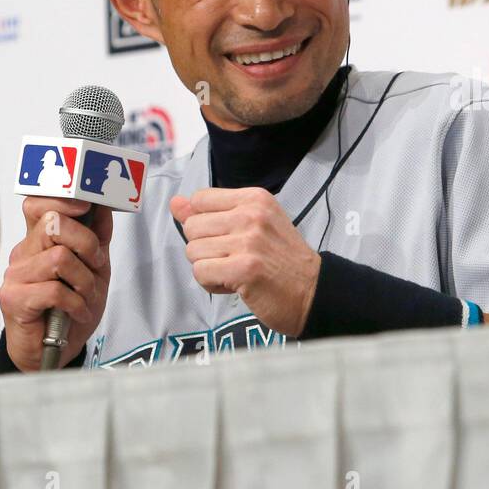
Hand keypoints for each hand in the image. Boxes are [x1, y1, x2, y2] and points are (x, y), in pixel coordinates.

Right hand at [0, 197, 112, 370]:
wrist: (54, 349)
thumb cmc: (71, 307)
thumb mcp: (95, 269)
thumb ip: (98, 239)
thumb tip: (103, 208)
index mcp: (40, 241)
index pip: (38, 205)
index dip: (62, 201)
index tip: (87, 207)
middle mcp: (24, 253)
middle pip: (53, 223)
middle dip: (86, 243)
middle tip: (95, 265)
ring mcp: (16, 275)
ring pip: (59, 258)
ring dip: (84, 280)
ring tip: (85, 296)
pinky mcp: (14, 299)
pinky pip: (54, 290)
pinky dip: (76, 303)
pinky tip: (78, 312)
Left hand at [171, 187, 320, 337]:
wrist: (313, 290)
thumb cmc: (282, 259)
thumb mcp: (254, 225)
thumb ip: (212, 213)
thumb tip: (175, 203)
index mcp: (255, 198)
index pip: (200, 199)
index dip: (206, 222)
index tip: (229, 236)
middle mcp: (252, 215)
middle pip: (192, 226)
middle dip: (205, 247)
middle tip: (234, 257)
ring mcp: (248, 241)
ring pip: (193, 251)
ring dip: (209, 267)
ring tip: (236, 270)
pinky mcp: (243, 269)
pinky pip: (200, 272)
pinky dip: (212, 283)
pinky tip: (235, 283)